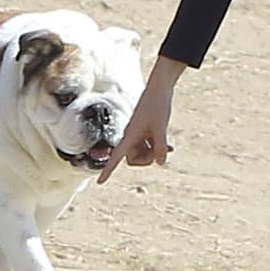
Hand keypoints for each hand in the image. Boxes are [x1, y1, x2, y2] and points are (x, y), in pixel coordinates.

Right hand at [96, 57, 185, 184]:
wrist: (160, 88)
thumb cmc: (158, 105)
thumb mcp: (161, 127)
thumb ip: (160, 146)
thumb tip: (160, 163)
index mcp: (130, 135)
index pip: (116, 157)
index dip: (108, 170)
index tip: (100, 182)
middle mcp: (131, 136)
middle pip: (133, 159)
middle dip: (147, 159)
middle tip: (162, 151)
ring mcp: (138, 134)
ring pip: (142, 154)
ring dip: (153, 153)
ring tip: (167, 146)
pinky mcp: (145, 131)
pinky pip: (148, 147)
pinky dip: (157, 147)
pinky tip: (169, 147)